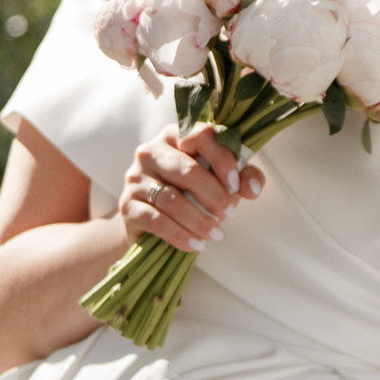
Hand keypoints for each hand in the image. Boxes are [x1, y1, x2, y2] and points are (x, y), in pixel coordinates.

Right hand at [119, 125, 261, 252]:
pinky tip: (197, 244)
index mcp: (175, 136)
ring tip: (216, 234)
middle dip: (214, 196)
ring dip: (199, 220)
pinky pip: (157, 221)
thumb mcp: (221, 181)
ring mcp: (135, 178)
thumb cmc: (192, 194)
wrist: (151, 223)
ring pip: (172, 199)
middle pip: (187, 170)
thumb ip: (243, 177)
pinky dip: (180, 235)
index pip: (200, 135)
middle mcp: (150, 151)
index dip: (223, 159)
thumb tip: (252, 188)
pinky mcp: (127, 205)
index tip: (236, 185)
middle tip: (230, 214)